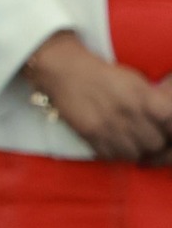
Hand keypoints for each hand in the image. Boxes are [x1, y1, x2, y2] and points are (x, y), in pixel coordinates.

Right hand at [24, 32, 171, 161]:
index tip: (166, 130)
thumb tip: (168, 119)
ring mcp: (109, 126)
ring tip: (131, 142)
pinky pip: (112, 156)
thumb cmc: (103, 75)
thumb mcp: (136, 81)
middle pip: (155, 143)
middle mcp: (128, 113)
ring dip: (136, 150)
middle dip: (155, 142)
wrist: (65, 71)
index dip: (170, 130)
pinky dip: (116, 153)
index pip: (171, 123)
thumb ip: (155, 101)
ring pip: (135, 154)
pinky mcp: (90, 134)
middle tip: (148, 137)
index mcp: (143, 96)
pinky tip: (114, 143)